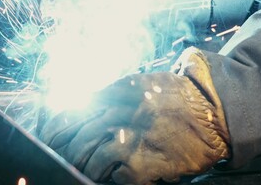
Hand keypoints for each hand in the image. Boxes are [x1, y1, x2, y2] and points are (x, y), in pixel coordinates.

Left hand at [40, 49, 230, 184]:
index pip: (69, 112)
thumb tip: (80, 109)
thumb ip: (109, 95)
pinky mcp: (142, 162)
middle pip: (75, 137)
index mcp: (114, 92)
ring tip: (88, 168)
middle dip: (65, 151)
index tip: (48, 138)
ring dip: (86, 166)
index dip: (53, 129)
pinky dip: (112, 177)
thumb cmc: (175, 98)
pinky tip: (118, 173)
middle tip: (62, 158)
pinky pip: (114, 176)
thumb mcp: (138, 85)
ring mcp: (129, 138)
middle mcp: (118, 112)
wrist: (212, 112)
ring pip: (88, 159)